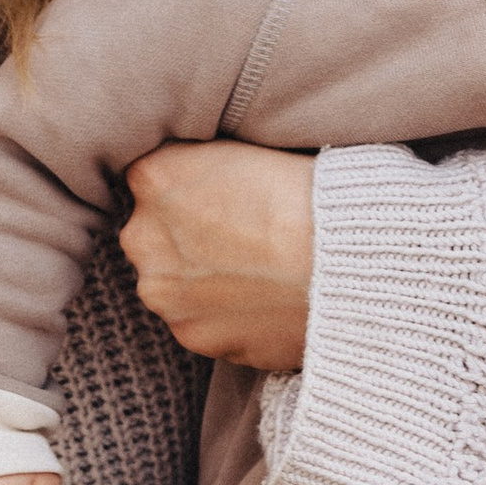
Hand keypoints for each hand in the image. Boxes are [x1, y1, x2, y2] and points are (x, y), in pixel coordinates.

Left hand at [119, 140, 316, 368]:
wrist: (344, 263)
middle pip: (153, 235)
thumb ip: (201, 165)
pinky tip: (263, 301)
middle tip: (244, 239)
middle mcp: (142, 236)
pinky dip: (225, 316)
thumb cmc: (309, 195)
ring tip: (259, 274)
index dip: (190, 189)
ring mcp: (163, 293)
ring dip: (203, 282)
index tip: (225, 198)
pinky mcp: (193, 337)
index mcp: (154, 176)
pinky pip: (201, 322)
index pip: (154, 181)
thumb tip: (196, 183)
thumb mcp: (245, 147)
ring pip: (173, 284)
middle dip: (188, 239)